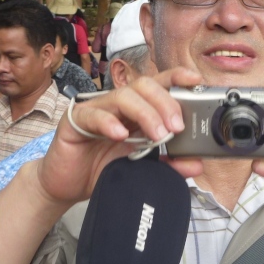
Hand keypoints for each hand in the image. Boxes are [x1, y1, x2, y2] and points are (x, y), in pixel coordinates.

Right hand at [37, 68, 202, 207]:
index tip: (195, 80)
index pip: (157, 85)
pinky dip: (109, 122)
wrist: (67, 186)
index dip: (176, 77)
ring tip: (157, 136)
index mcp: (136, 110)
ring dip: (145, 113)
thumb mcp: (142, 167)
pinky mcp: (75, 122)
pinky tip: (120, 135)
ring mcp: (96, 110)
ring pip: (123, 96)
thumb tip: (197, 164)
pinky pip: (93, 115)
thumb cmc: (102, 168)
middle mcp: (117, 105)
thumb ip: (169, 164)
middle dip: (165, 102)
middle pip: (144, 85)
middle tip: (177, 127)